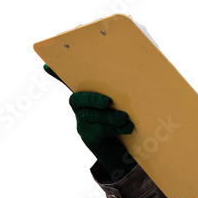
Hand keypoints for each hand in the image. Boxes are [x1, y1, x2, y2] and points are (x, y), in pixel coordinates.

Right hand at [43, 63, 135, 178]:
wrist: (127, 147)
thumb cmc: (129, 114)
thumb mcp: (130, 96)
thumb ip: (132, 79)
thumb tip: (150, 50)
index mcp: (89, 91)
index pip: (70, 79)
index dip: (57, 73)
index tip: (47, 65)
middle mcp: (81, 105)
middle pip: (78, 99)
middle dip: (92, 99)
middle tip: (108, 101)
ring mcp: (82, 121)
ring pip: (90, 116)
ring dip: (108, 116)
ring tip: (125, 118)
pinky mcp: (89, 136)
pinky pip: (98, 130)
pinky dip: (114, 128)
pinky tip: (127, 127)